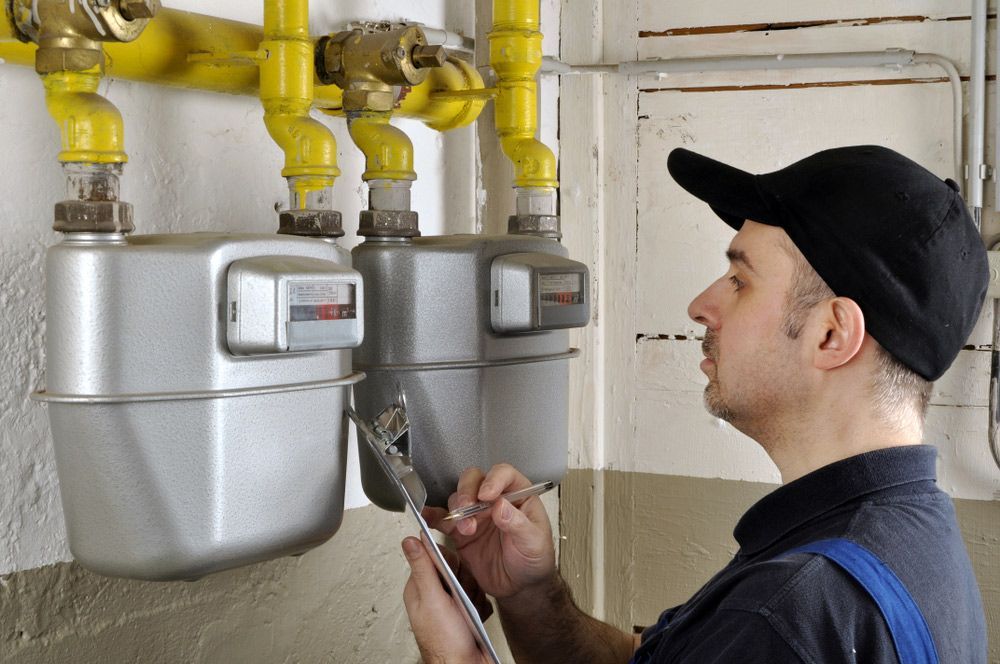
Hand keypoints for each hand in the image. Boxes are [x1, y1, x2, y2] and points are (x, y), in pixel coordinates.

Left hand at [401, 536, 490, 663]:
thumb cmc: (446, 642)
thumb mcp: (432, 599)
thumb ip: (422, 568)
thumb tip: (410, 541)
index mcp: (419, 588)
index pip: (434, 556)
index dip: (448, 562)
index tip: (453, 574)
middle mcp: (434, 594)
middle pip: (455, 568)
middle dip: (464, 581)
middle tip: (460, 597)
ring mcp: (450, 604)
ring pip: (470, 581)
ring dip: (474, 596)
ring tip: (468, 612)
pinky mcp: (465, 612)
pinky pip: (479, 597)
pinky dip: (481, 606)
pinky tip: (474, 618)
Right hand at [423, 464, 555, 599]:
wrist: (521, 586)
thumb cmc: (534, 560)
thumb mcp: (533, 542)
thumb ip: (518, 524)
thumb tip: (501, 506)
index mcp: (518, 495)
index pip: (504, 474)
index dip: (493, 479)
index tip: (487, 494)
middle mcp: (494, 500)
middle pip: (474, 480)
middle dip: (467, 491)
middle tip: (467, 507)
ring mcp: (476, 514)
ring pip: (458, 498)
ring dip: (456, 510)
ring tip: (465, 529)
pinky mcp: (460, 532)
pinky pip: (443, 520)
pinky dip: (433, 517)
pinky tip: (426, 518)